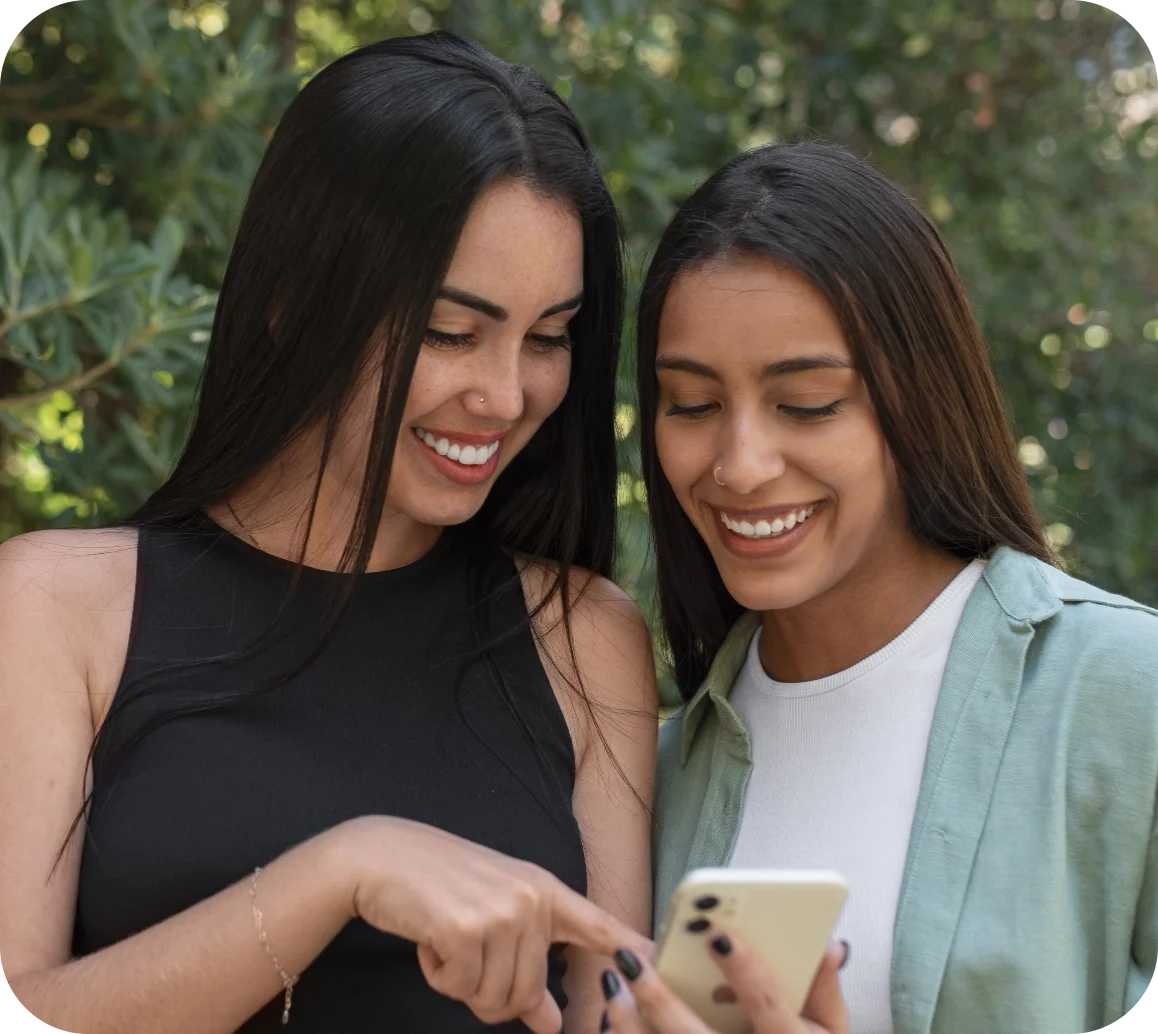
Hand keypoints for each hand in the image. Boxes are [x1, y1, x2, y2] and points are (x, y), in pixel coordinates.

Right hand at [333, 816, 650, 1033]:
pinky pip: (460, 989)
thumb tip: (551, 1023)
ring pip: (494, 999)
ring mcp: (503, 912)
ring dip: (460, 983)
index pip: (597, 923)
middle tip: (462, 952)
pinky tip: (429, 937)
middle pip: (526, 995)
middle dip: (487, 992)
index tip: (659, 964)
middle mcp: (532, 899)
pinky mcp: (467, 929)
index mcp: (544, 890)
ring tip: (447, 936)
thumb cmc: (436, 884)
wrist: (381, 856)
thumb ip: (526, 967)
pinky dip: (438, 975)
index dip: (630, 948)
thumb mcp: (492, 918)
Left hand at [599, 933, 848, 1033]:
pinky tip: (611, 1013)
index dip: (745, 972)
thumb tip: (831, 944)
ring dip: (632, 1024)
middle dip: (661, 1001)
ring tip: (612, 985)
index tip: (719, 936)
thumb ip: (825, 988)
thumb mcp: (831, 1030)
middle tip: (632, 961)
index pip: (768, 1007)